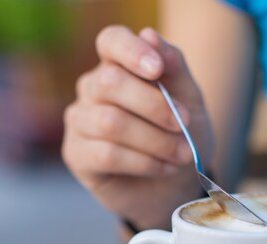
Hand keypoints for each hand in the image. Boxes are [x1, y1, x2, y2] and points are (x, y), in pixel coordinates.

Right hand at [62, 26, 214, 228]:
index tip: (157, 70)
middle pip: (110, 82)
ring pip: (110, 122)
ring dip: (155, 140)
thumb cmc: (180, 137)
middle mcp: (92, 89)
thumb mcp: (189, 101)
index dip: (131, 51)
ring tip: (182, 154)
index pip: (111, 41)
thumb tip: (150, 34)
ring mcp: (80, 121)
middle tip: (184, 126)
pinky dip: (143, 162)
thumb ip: (174, 68)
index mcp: (118, 66)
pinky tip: (163, 168)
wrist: (174, 186)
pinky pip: (107, 154)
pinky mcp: (77, 155)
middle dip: (154, 106)